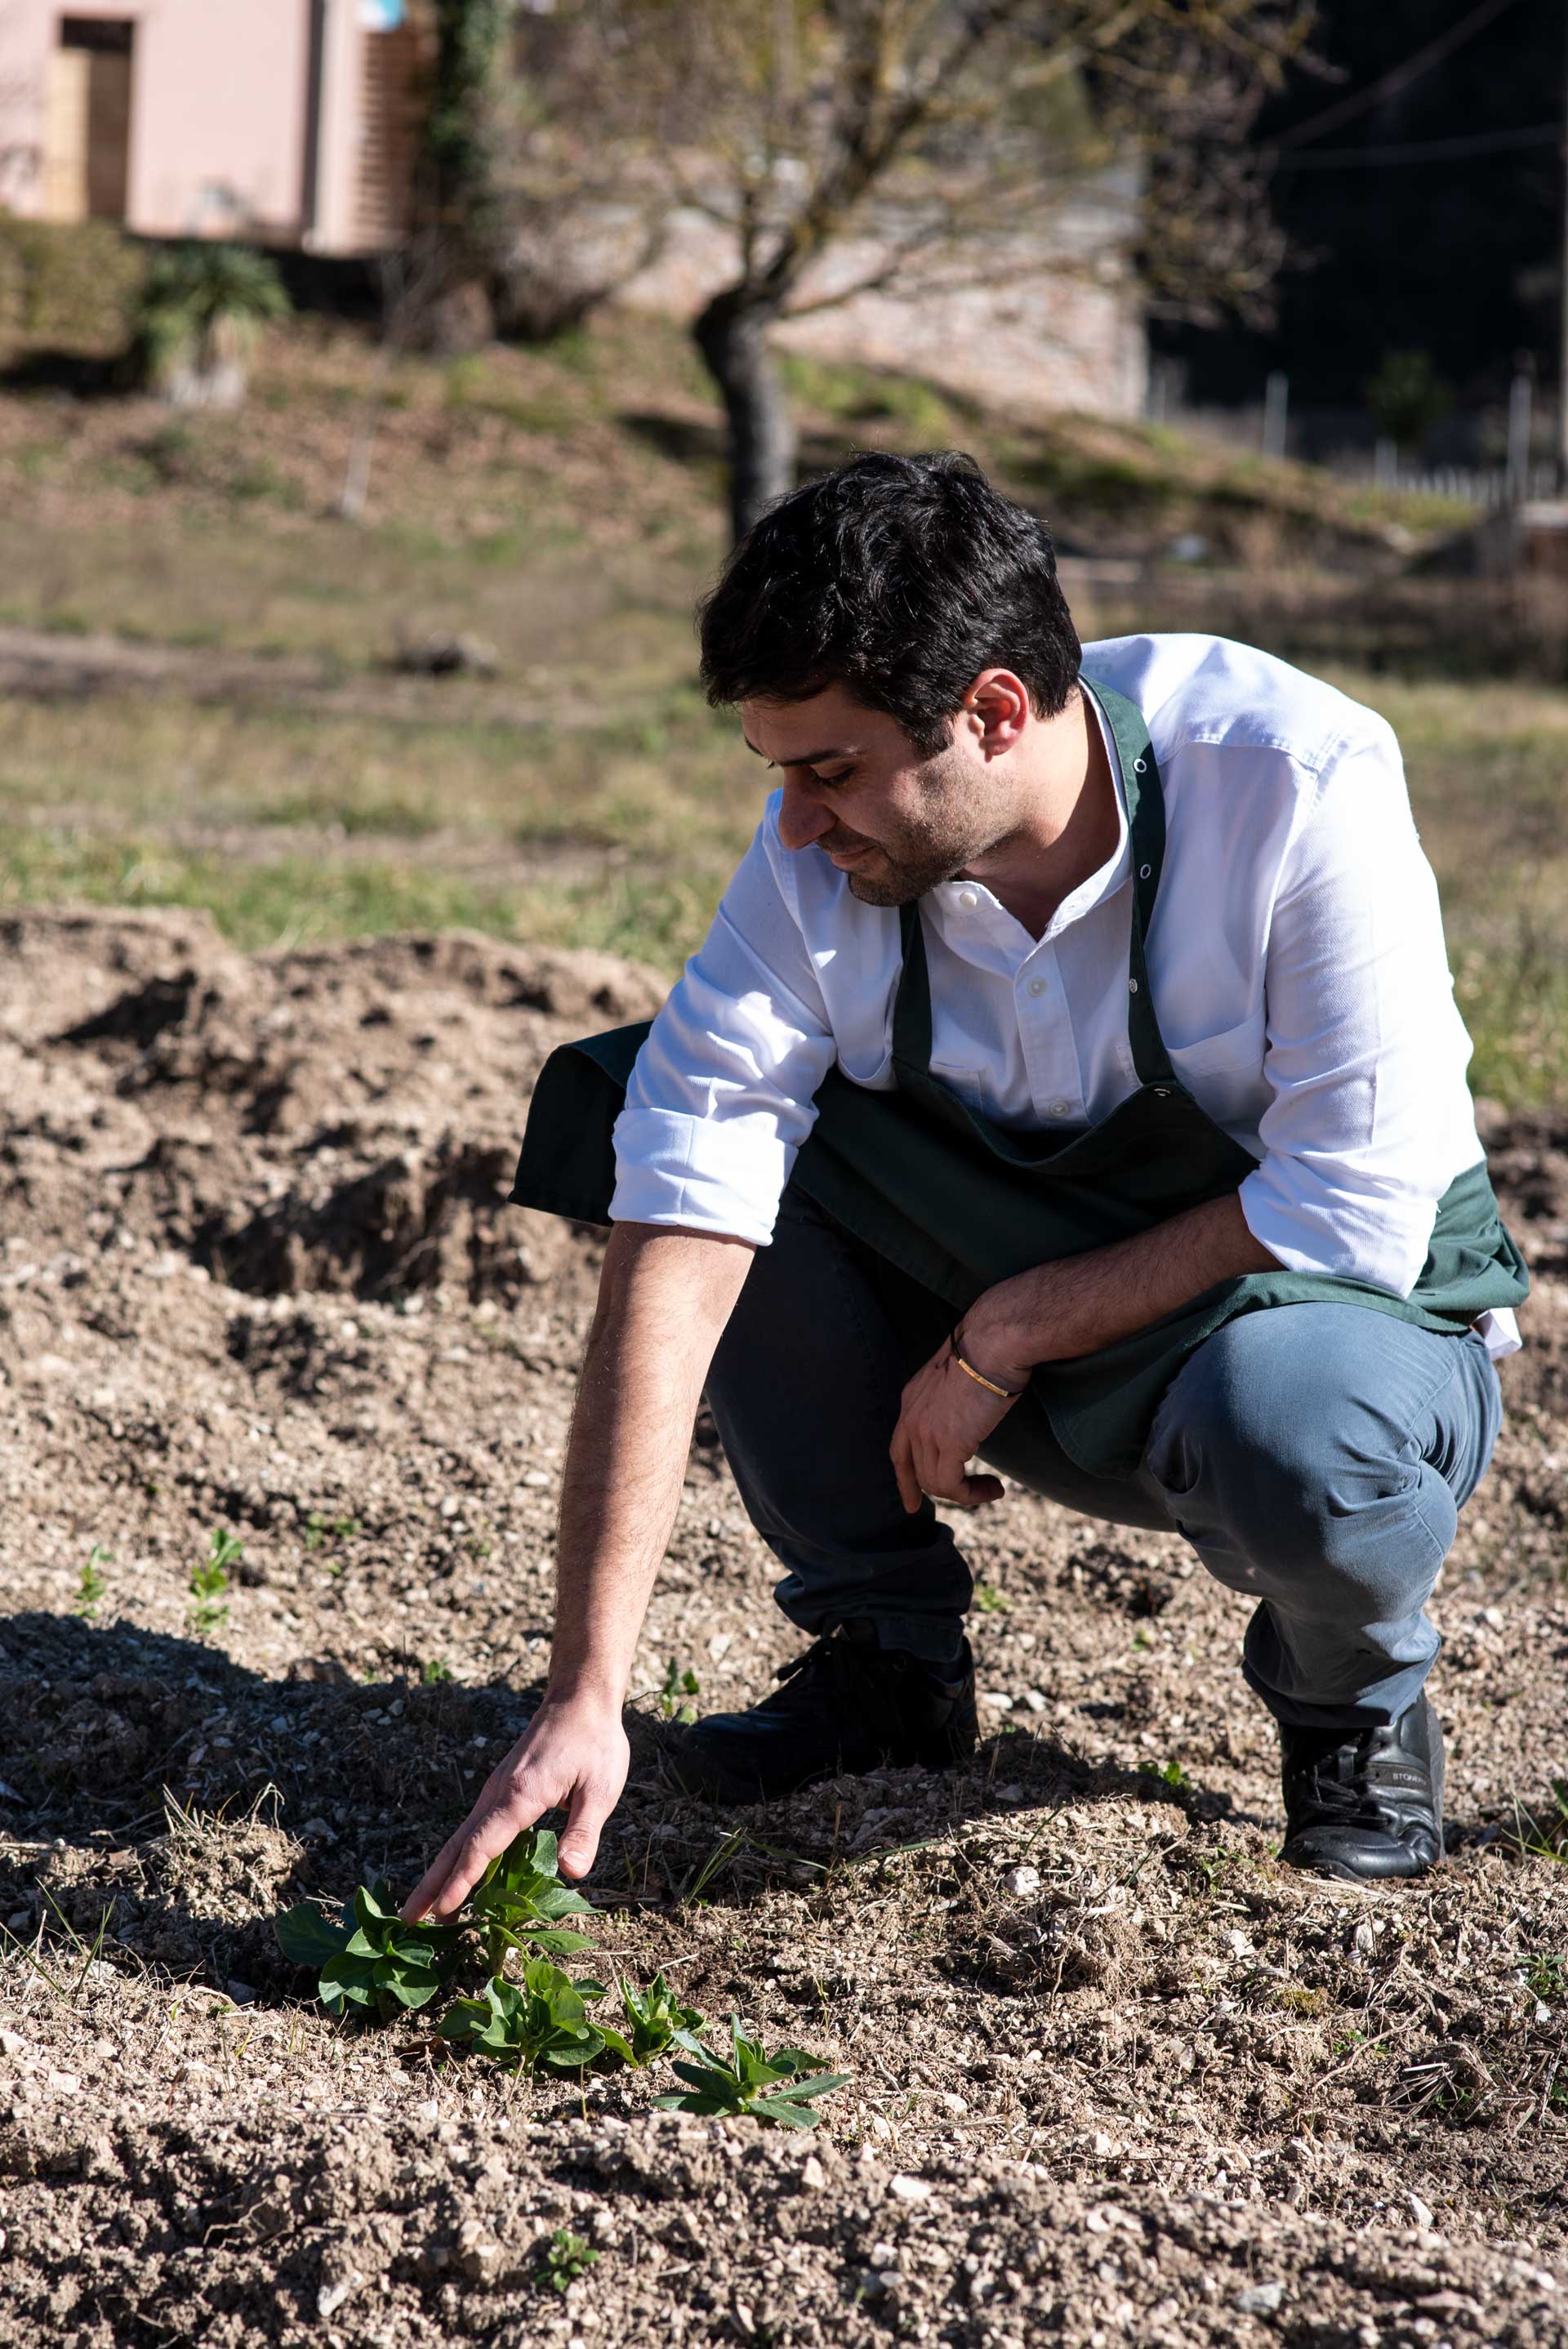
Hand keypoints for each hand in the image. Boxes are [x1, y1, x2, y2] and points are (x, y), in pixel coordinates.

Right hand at [400, 1693, 629, 1922]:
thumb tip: (572, 1873)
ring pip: (461, 1837)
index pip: (481, 1846)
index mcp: (518, 1795)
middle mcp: (497, 1794)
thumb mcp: (601, 1788)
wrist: (579, 1698)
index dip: (461, 1882)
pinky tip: (459, 1875)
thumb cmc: (594, 1742)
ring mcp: (495, 1791)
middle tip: (407, 1920)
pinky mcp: (501, 1789)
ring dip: (440, 1873)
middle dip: (431, 1884)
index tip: (441, 1911)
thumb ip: (584, 1831)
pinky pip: (474, 1828)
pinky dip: (458, 1856)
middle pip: (456, 1845)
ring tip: (424, 1910)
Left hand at [890, 1336, 1020, 1512]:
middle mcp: (911, 1418)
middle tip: (976, 1493)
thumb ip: (952, 1400)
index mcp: (911, 1400)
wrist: (994, 1342)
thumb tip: (968, 1417)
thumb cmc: (987, 1351)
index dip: (905, 1479)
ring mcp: (927, 1432)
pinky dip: (973, 1495)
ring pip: (935, 1483)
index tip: (911, 1502)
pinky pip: (953, 1486)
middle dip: (942, 1490)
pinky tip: (995, 1489)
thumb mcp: (957, 1377)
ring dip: (966, 1494)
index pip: (900, 1450)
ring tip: (992, 1488)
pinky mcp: (949, 1442)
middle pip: (917, 1471)